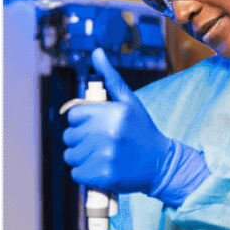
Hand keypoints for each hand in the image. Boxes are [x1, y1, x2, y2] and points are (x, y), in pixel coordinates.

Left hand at [62, 48, 173, 194]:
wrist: (161, 164)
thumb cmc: (142, 131)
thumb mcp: (130, 102)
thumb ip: (110, 79)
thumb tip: (97, 53)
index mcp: (113, 113)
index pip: (74, 115)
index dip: (81, 121)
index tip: (94, 127)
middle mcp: (109, 134)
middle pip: (69, 136)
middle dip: (79, 140)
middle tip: (97, 144)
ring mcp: (106, 156)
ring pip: (70, 156)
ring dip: (80, 158)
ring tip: (98, 157)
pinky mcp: (104, 176)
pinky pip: (76, 174)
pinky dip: (84, 174)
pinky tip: (99, 169)